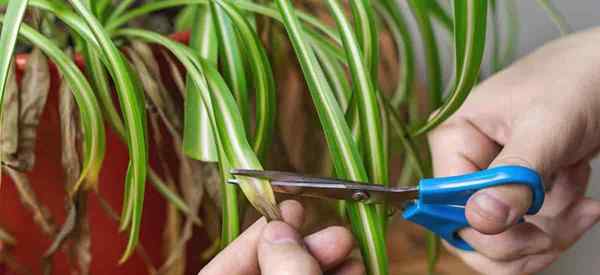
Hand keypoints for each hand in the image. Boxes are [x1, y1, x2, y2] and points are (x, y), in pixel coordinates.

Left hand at [198, 200, 362, 274]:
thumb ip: (284, 267)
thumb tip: (279, 231)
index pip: (220, 270)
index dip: (254, 238)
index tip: (288, 213)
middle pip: (267, 269)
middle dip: (302, 247)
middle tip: (331, 232)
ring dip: (324, 261)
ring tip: (349, 247)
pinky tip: (355, 268)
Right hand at [429, 27, 599, 273]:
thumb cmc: (574, 82)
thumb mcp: (546, 129)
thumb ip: (514, 176)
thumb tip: (480, 219)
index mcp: (453, 139)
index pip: (447, 205)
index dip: (485, 229)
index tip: (534, 230)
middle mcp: (463, 163)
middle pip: (470, 231)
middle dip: (522, 239)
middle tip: (568, 224)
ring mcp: (490, 180)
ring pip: (501, 239)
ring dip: (548, 232)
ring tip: (583, 203)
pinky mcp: (517, 191)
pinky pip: (526, 231)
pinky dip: (560, 223)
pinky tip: (580, 192)